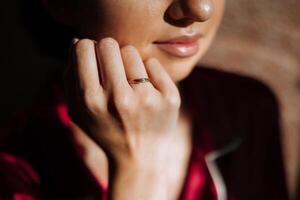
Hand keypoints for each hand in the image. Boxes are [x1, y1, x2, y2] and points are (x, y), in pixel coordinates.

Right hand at [64, 37, 180, 169]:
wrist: (140, 157)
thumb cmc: (106, 130)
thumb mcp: (78, 111)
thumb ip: (71, 76)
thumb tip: (78, 40)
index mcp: (90, 100)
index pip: (84, 47)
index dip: (87, 49)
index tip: (93, 59)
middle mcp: (118, 98)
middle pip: (108, 44)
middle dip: (107, 52)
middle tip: (111, 68)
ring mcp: (147, 98)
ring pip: (131, 51)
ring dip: (127, 62)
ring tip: (129, 82)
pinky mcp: (170, 98)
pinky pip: (154, 63)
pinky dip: (148, 72)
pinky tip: (146, 90)